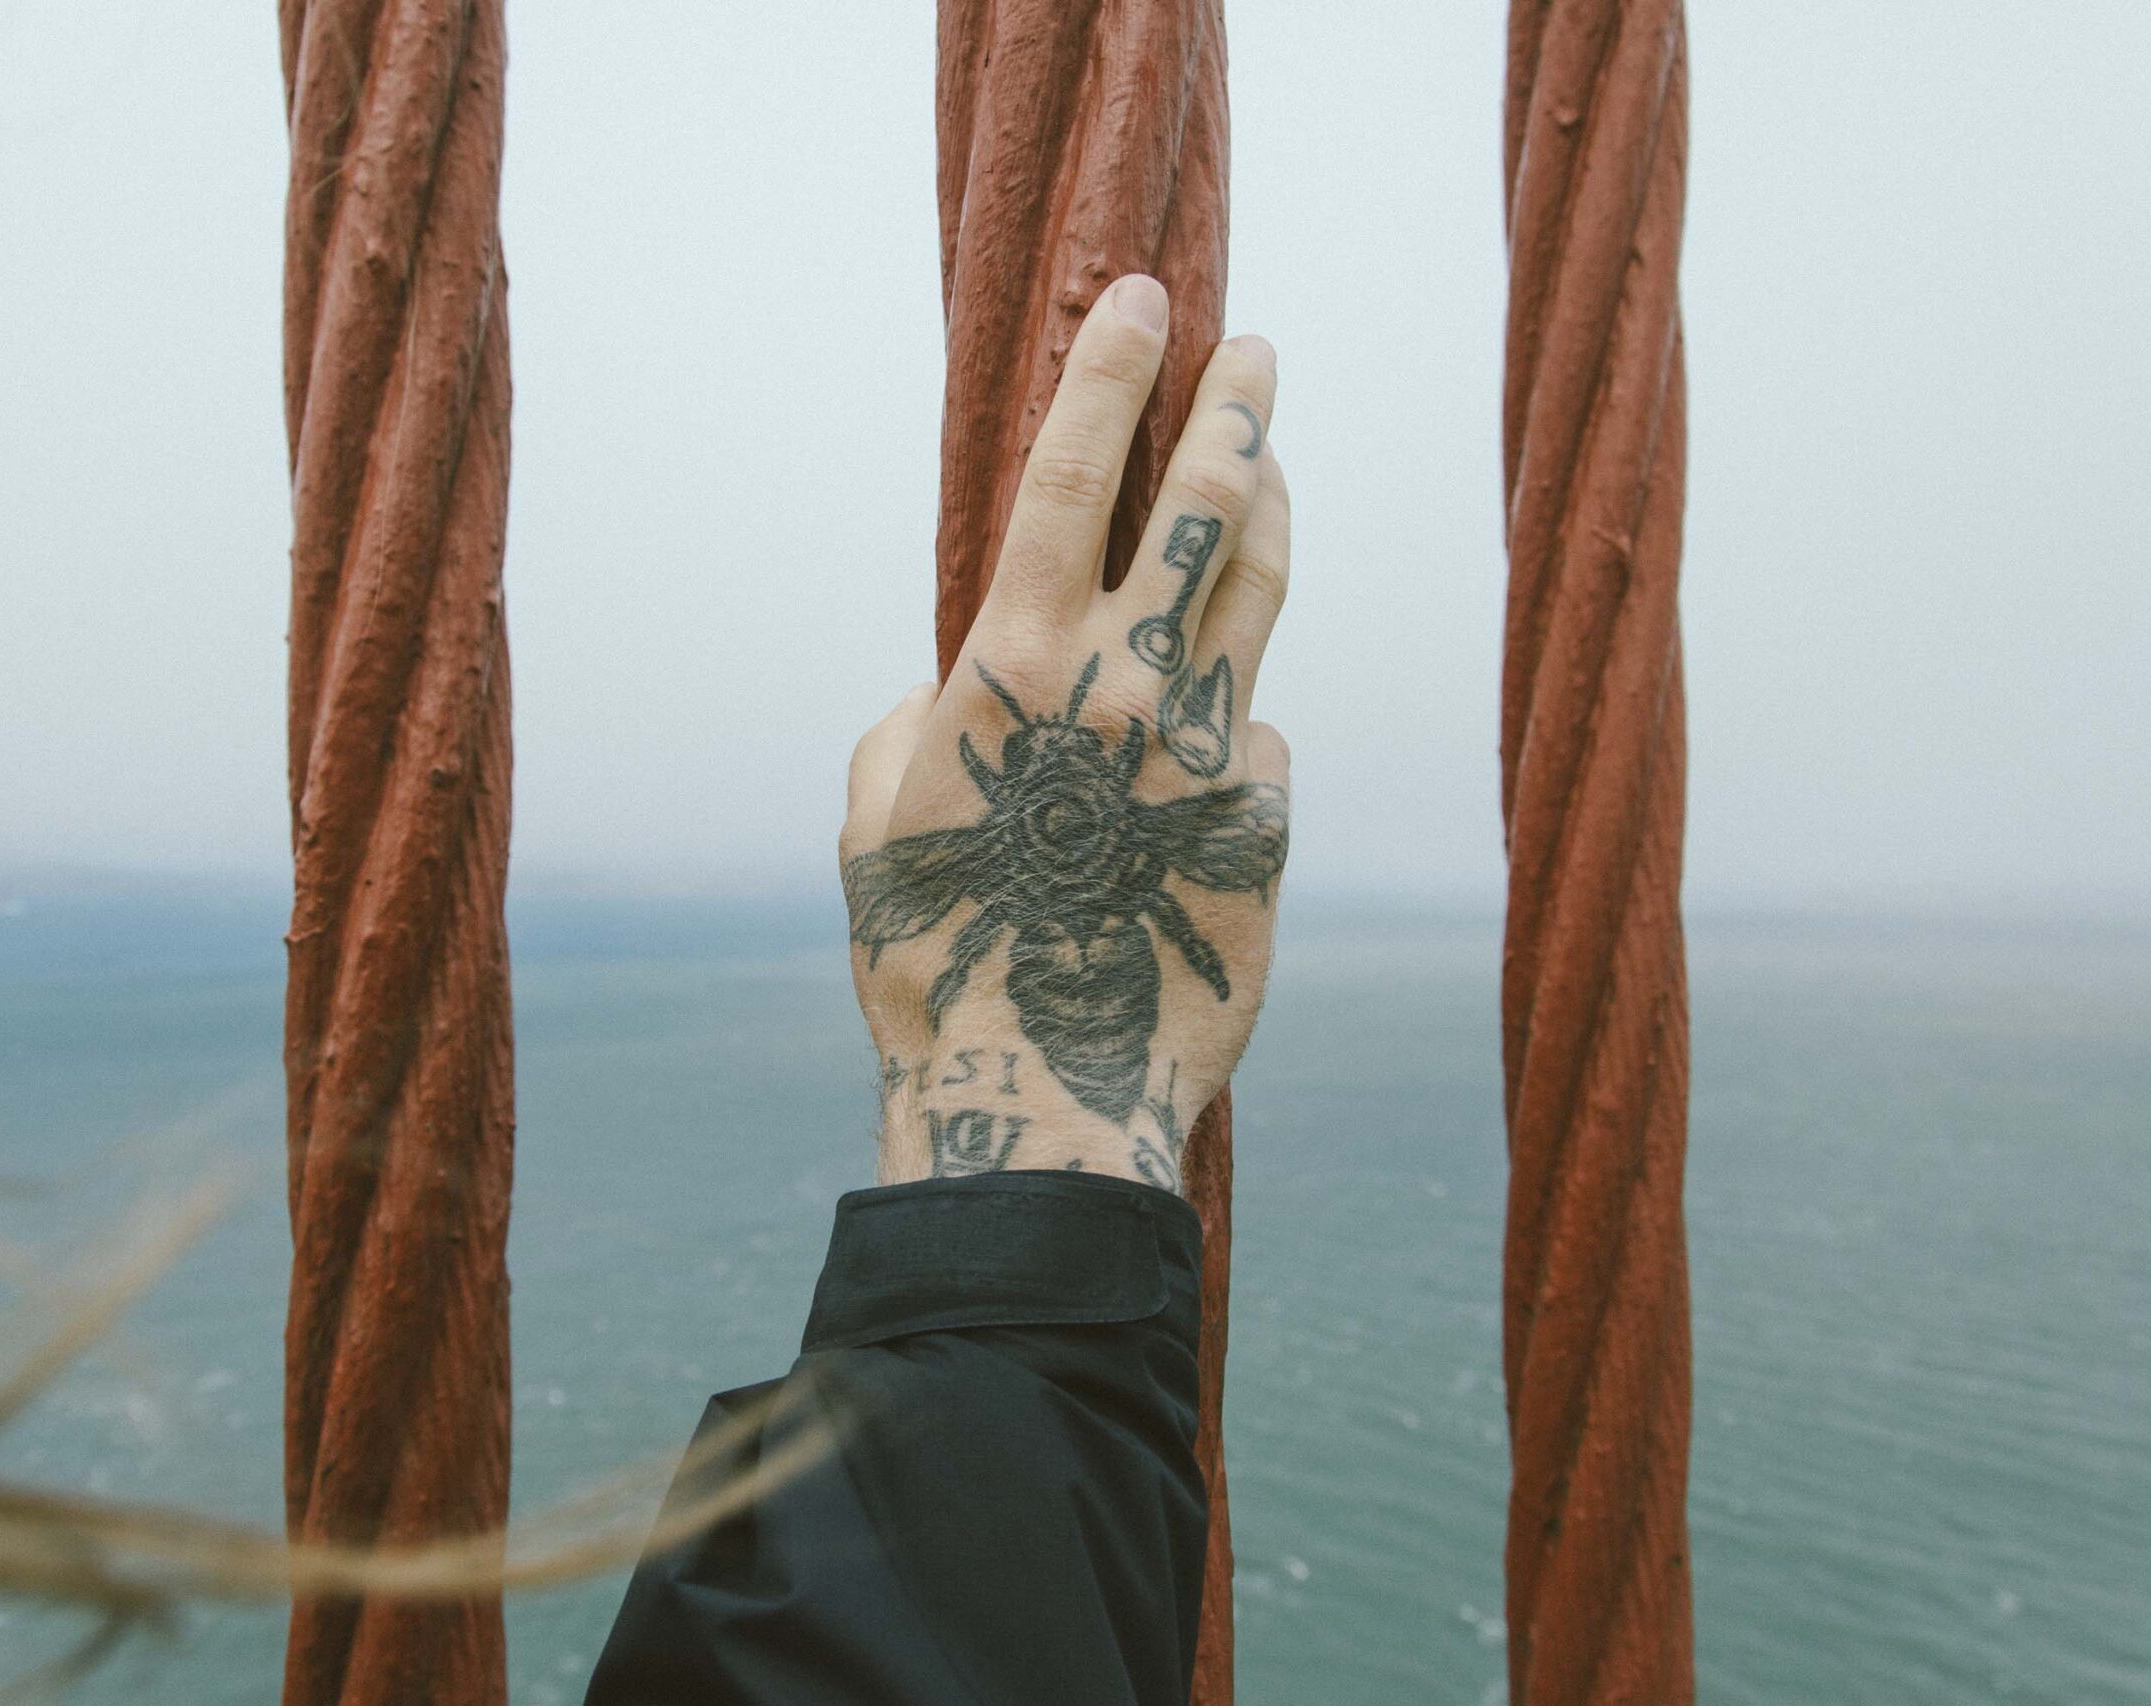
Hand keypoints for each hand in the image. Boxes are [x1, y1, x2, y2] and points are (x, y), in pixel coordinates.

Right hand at [840, 274, 1290, 1190]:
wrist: (1045, 1087)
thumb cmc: (933, 954)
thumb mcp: (875, 814)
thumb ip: (916, 715)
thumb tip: (956, 686)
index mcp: (1013, 663)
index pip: (1070, 476)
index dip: (1109, 373)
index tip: (1145, 294)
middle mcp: (1125, 682)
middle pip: (1204, 505)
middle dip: (1235, 408)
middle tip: (1257, 350)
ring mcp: (1210, 746)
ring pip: (1262, 592)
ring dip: (1270, 512)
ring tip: (1276, 464)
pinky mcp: (1265, 817)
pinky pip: (1256, 738)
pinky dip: (1232, 723)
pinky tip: (1205, 754)